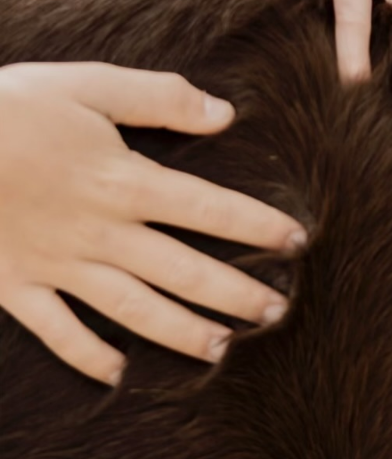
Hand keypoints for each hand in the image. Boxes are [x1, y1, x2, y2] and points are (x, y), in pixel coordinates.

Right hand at [0, 64, 306, 384]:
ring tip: (221, 350)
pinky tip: (116, 373)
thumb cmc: (13, 106)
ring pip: (133, 309)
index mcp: (124, 181)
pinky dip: (87, 355)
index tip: (297, 240)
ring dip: (180, 332)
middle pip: (182, 271)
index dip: (257, 225)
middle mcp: (100, 232)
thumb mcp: (90, 85)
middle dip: (234, 293)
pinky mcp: (14, 285)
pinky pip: (57, 331)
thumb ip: (160, 98)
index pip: (208, 208)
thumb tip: (224, 114)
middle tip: (276, 313)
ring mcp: (57, 266)